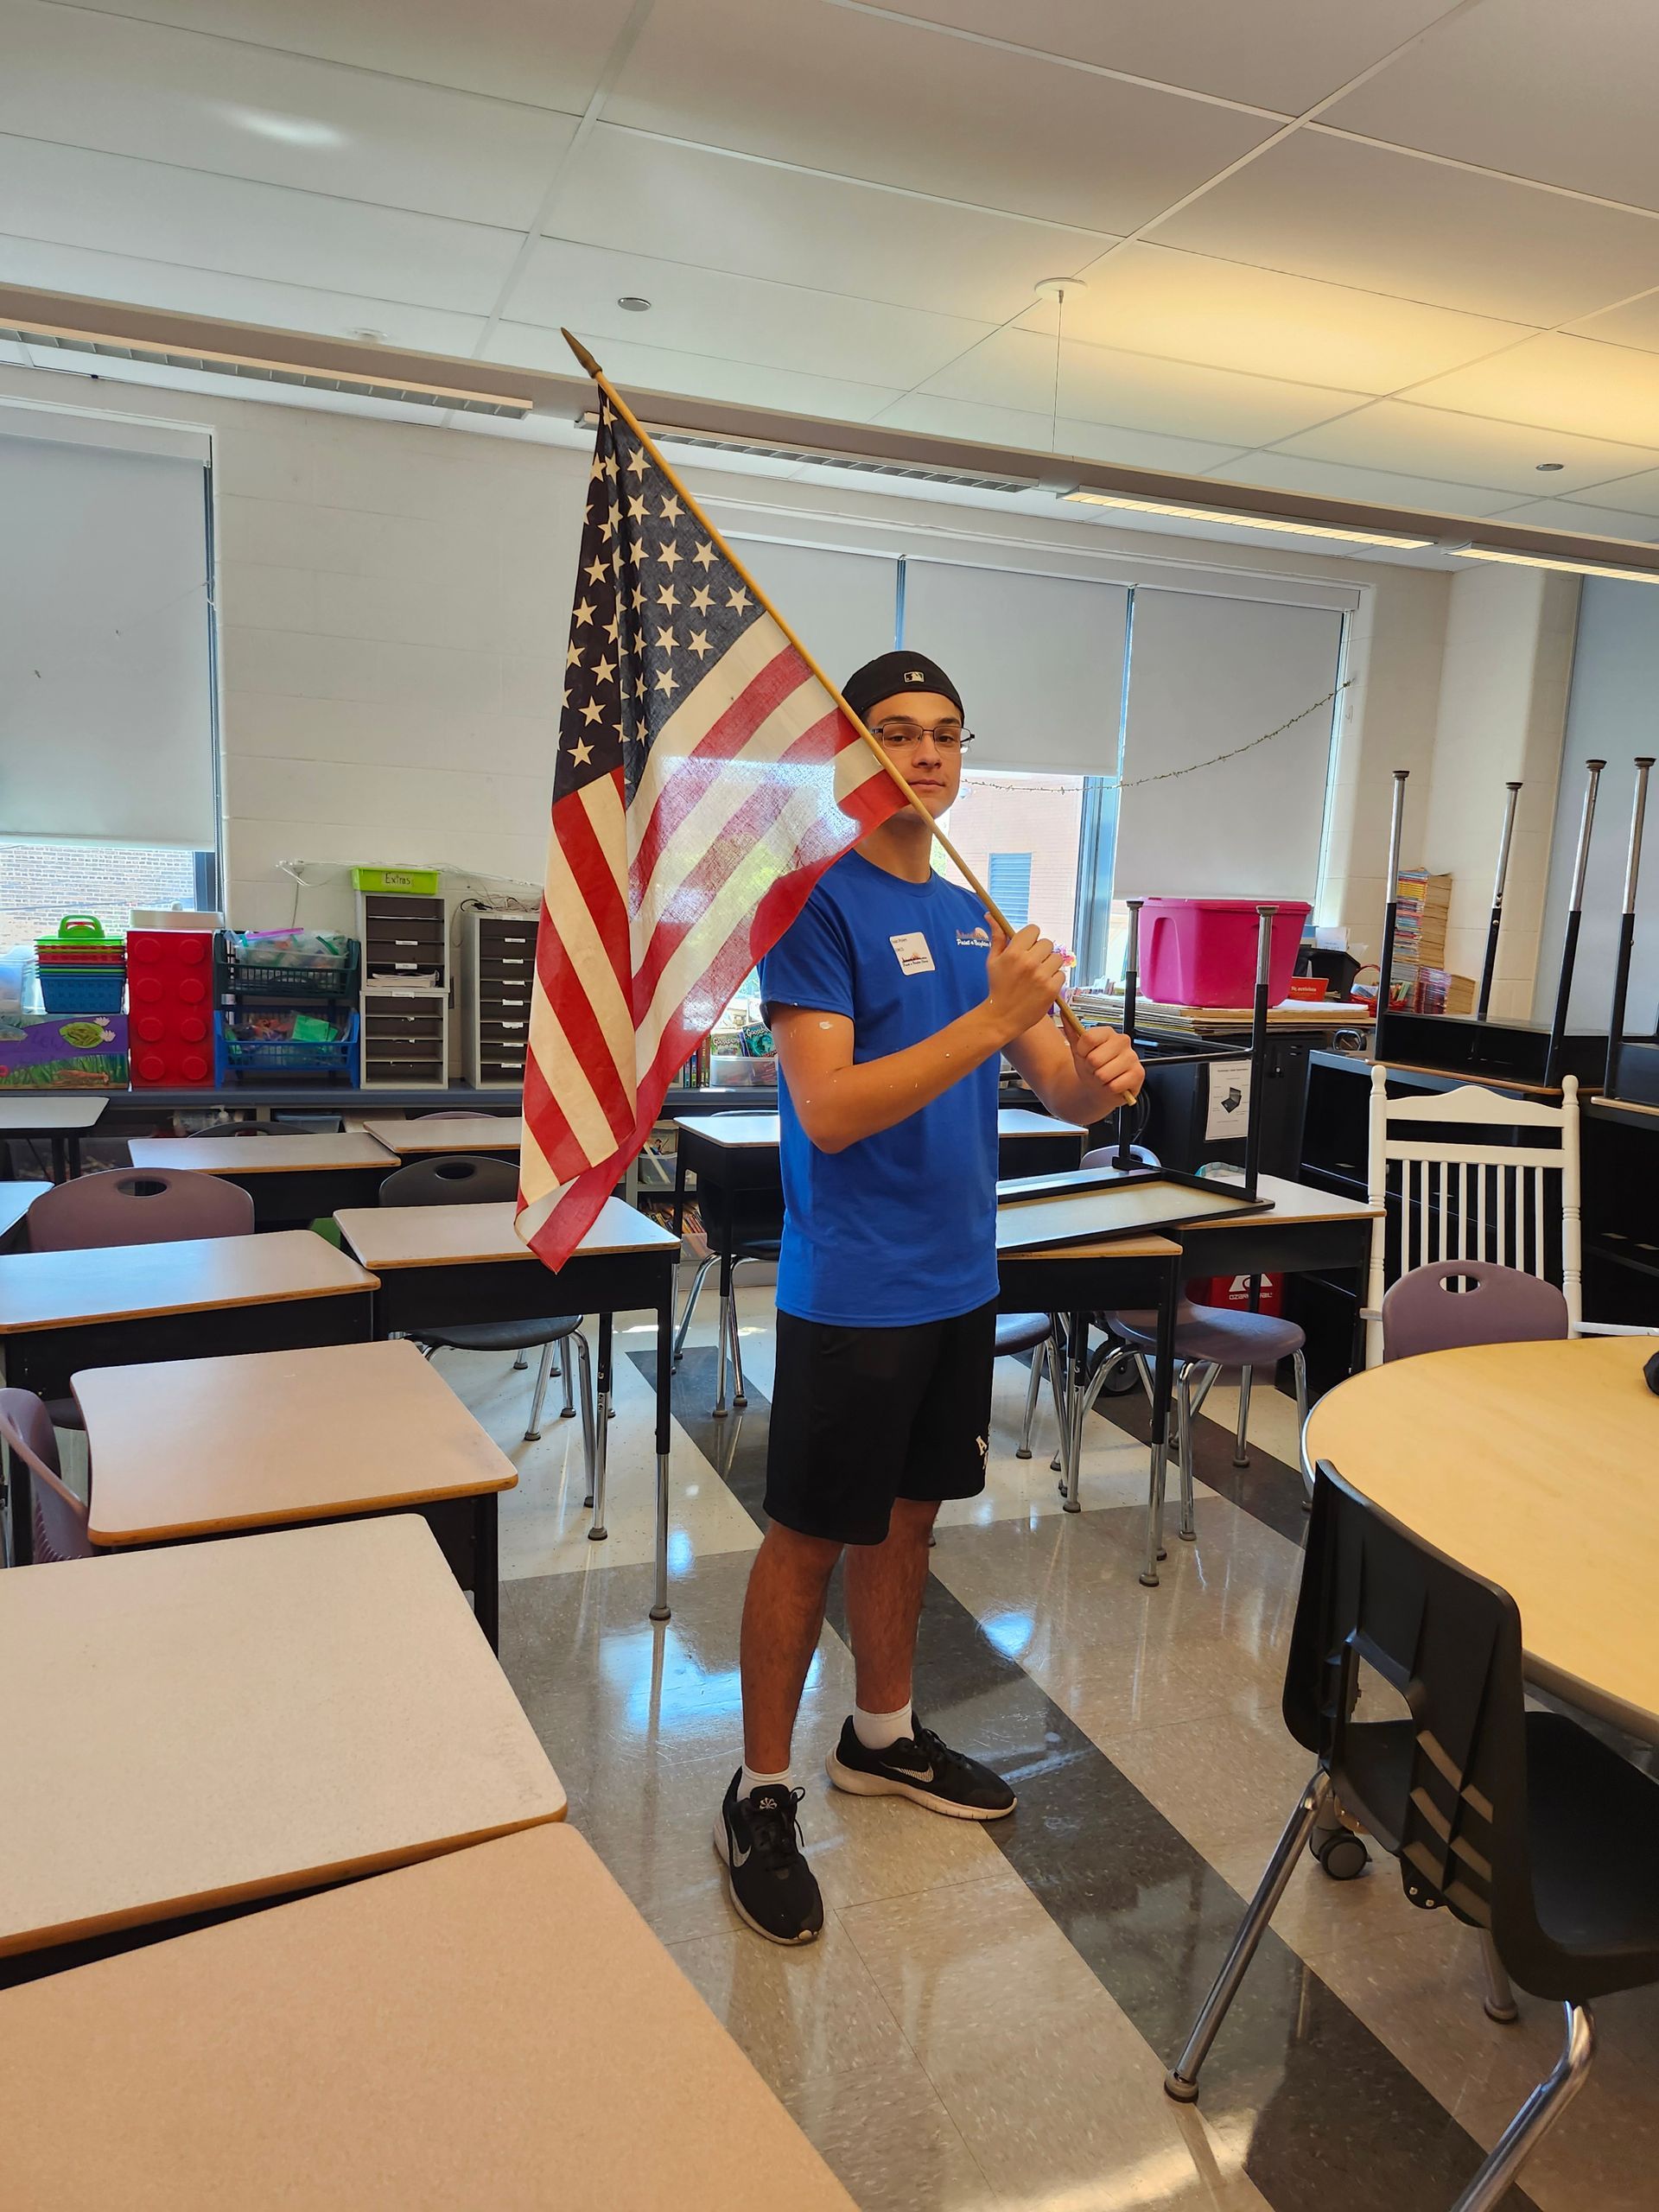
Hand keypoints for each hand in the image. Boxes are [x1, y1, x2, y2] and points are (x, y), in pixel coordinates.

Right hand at [985, 920, 1065, 1041]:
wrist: (1002, 1017)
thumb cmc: (997, 987)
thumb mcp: (993, 961)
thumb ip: (997, 938)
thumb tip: (991, 916)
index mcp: (1014, 952)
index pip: (1033, 930)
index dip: (1031, 937)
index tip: (1027, 946)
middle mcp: (1029, 962)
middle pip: (1047, 943)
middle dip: (1041, 951)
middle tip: (1033, 963)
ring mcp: (1042, 976)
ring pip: (1057, 958)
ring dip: (1050, 965)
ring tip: (1039, 974)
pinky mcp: (1051, 989)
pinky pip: (1061, 974)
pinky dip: (1054, 979)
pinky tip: (1043, 985)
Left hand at [1069, 1021, 1142, 1106]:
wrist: (1099, 1087)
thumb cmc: (1091, 1068)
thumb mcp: (1078, 1050)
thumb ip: (1071, 1031)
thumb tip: (1064, 1012)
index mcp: (1108, 1033)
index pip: (1088, 1038)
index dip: (1082, 1052)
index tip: (1084, 1055)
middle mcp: (1122, 1042)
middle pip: (1094, 1058)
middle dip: (1091, 1069)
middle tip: (1095, 1069)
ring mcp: (1132, 1058)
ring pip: (1103, 1074)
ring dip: (1100, 1080)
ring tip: (1104, 1077)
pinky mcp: (1138, 1074)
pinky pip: (1114, 1085)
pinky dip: (1109, 1088)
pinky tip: (1113, 1083)